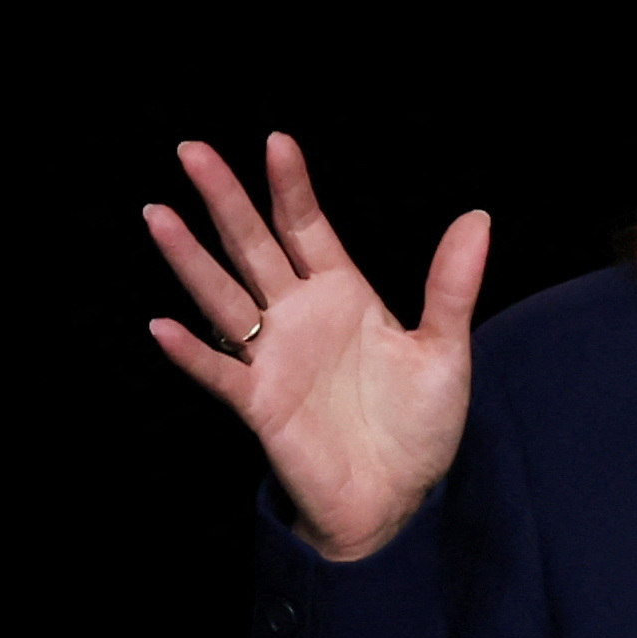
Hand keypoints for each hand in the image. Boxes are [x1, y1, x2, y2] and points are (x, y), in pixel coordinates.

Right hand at [145, 134, 488, 560]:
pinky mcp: (260, 404)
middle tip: (192, 149)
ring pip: (223, 297)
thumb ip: (452, 285)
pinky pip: (219, 373)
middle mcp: (300, 317)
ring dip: (190, 259)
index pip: (308, 227)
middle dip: (224, 200)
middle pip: (254, 246)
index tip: (276, 141)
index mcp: (343, 295)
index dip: (290, 187)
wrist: (401, 497)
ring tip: (158, 214)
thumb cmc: (421, 425)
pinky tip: (161, 327)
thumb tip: (478, 216)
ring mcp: (274, 358)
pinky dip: (191, 353)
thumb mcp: (445, 349)